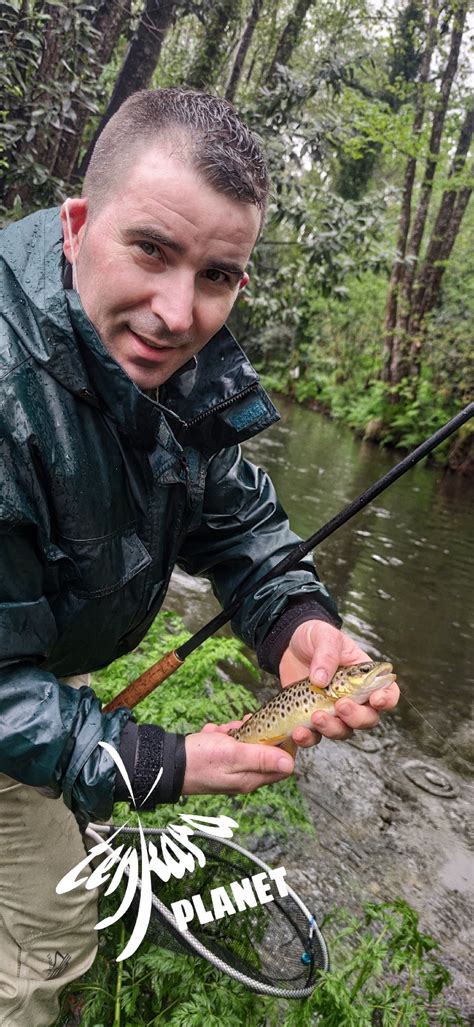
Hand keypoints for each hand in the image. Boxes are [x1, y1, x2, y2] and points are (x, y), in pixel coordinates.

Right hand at [183, 720, 293, 795]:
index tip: (275, 728)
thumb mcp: (233, 754)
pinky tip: (212, 734)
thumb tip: (290, 764)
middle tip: (240, 728)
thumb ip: (261, 758)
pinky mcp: (220, 759)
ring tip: (221, 732)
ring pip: (246, 742)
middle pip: (264, 749)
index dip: (283, 744)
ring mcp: (232, 768)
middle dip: (255, 733)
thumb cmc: (199, 760)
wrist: (167, 763)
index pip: (283, 764)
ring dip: (236, 731)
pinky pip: (230, 741)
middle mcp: (244, 776)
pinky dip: (222, 734)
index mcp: (251, 779)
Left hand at [279, 620, 399, 746]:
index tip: (375, 699)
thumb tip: (321, 680)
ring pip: (344, 730)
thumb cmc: (314, 637)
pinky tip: (298, 732)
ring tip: (316, 716)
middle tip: (340, 704)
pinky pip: (316, 737)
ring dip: (333, 728)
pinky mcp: (312, 719)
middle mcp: (354, 697)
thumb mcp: (323, 635)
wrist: (288, 646)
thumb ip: (326, 653)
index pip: (388, 692)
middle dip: (357, 717)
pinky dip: (308, 738)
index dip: (387, 699)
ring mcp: (333, 710)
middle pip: (368, 718)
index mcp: (364, 676)